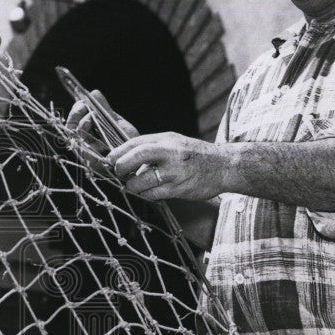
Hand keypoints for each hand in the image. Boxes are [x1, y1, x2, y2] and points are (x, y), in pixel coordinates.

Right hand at [65, 89, 137, 172]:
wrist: (140, 159)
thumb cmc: (127, 143)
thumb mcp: (116, 122)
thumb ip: (104, 110)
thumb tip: (93, 92)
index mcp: (87, 134)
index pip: (73, 120)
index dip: (76, 110)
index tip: (84, 101)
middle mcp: (83, 145)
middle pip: (70, 129)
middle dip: (76, 115)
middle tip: (85, 107)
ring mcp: (86, 155)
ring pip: (75, 138)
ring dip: (82, 125)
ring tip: (91, 118)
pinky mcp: (93, 165)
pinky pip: (86, 152)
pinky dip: (90, 142)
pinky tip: (98, 135)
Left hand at [107, 132, 231, 201]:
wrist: (225, 166)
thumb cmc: (194, 155)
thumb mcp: (174, 142)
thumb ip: (152, 147)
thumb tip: (123, 156)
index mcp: (167, 139)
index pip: (136, 143)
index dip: (118, 152)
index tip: (110, 160)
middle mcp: (171, 152)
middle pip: (137, 156)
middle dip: (121, 166)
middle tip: (118, 173)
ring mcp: (175, 171)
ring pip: (142, 180)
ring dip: (132, 186)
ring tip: (133, 186)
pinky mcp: (179, 188)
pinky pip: (154, 194)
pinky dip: (146, 195)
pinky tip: (148, 193)